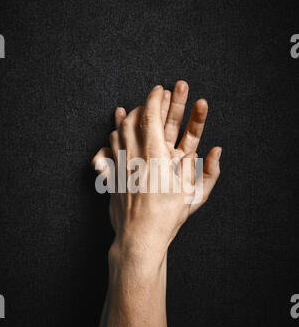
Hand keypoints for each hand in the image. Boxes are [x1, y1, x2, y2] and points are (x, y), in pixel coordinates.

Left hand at [92, 82, 221, 272]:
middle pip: (135, 119)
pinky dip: (113, 133)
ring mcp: (120, 164)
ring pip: (119, 130)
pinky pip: (110, 147)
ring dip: (128, 116)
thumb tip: (215, 151)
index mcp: (156, 156)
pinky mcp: (112, 175)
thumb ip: (207, 172)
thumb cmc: (166, 217)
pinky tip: (115, 127)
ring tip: (132, 108)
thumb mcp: (193, 195)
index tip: (160, 89)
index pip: (153, 117)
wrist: (139, 237)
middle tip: (155, 96)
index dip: (156, 99)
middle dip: (146, 103)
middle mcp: (135, 155)